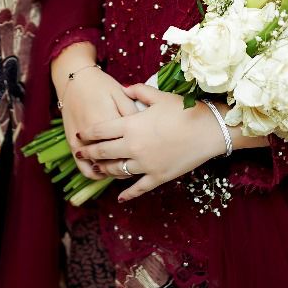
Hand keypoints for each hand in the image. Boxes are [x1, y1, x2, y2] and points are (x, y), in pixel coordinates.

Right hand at [60, 66, 137, 181]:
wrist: (75, 80)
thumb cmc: (101, 85)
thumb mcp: (120, 93)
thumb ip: (132, 111)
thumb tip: (145, 127)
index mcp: (109, 122)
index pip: (129, 146)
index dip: (142, 152)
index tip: (151, 153)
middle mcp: (94, 136)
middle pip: (115, 161)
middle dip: (130, 166)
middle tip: (141, 164)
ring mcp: (80, 143)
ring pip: (100, 169)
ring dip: (112, 173)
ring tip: (123, 170)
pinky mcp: (71, 145)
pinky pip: (84, 169)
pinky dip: (95, 174)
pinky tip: (105, 171)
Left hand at [77, 83, 234, 201]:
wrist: (208, 130)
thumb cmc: (183, 110)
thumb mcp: (158, 96)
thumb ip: (137, 91)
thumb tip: (123, 90)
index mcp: (131, 125)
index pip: (100, 130)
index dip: (87, 134)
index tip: (79, 135)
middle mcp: (133, 146)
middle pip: (103, 152)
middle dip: (88, 153)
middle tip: (79, 154)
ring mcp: (145, 164)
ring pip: (117, 171)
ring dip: (104, 170)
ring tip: (97, 169)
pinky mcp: (157, 177)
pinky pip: (138, 188)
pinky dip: (127, 194)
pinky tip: (120, 197)